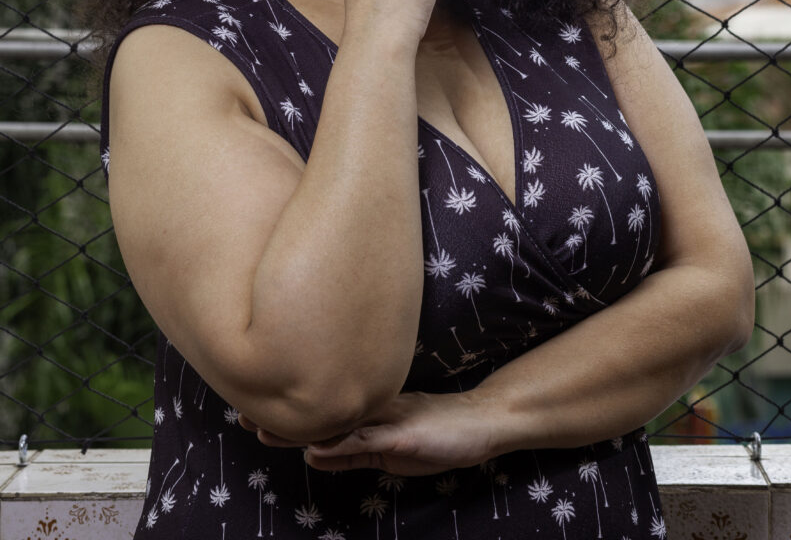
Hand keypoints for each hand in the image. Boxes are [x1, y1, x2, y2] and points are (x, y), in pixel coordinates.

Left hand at [240, 390, 494, 475]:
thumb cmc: (436, 432)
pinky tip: (319, 447)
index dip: (286, 412)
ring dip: (299, 426)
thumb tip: (312, 453)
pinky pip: (369, 439)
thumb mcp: (389, 448)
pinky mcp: (404, 434)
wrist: (481, 422)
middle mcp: (372, 406)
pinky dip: (343, 443)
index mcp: (367, 409)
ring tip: (262, 429)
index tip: (250, 407)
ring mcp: (388, 417)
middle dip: (280, 415)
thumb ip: (354, 450)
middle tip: (240, 411)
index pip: (321, 410)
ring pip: (337, 420)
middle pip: (321, 409)